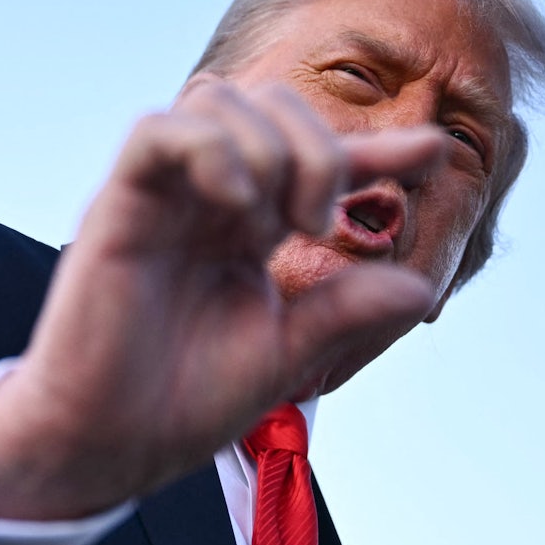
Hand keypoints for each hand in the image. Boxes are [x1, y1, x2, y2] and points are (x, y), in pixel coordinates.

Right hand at [0, 78, 446, 520]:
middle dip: (315, 147)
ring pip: (213, 101)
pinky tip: (234, 205)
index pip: (313, 163)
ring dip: (265, 147)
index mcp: (244, 231)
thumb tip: (421, 289)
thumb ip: (345, 312)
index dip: (374, 149)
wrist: (110, 443)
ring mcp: (160, 200)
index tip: (435, 151)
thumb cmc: (185, 401)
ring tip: (268, 222)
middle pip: (267, 106)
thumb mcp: (286, 353)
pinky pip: (155, 134)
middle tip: (315, 222)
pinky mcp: (116, 208)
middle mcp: (204, 202)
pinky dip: (206, 150)